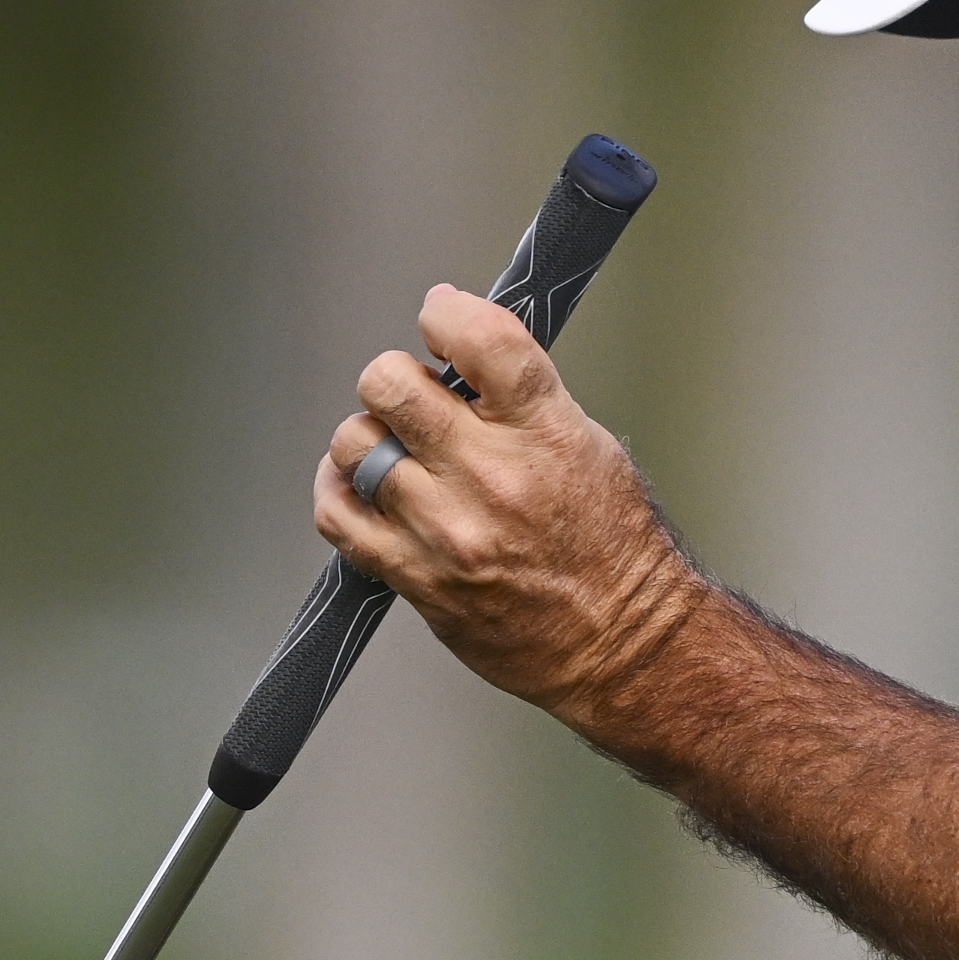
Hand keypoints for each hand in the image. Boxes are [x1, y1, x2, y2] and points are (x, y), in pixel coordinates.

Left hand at [312, 283, 707, 726]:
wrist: (622, 645)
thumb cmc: (614, 551)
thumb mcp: (590, 446)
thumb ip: (525, 396)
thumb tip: (461, 355)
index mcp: (545, 432)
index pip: (479, 338)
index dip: (445, 313)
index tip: (440, 320)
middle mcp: (492, 476)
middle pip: (391, 384)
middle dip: (395, 378)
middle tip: (414, 397)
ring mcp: (446, 529)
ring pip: (354, 444)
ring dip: (368, 437)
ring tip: (394, 451)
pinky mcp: (417, 576)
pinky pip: (338, 515)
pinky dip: (337, 490)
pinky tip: (358, 486)